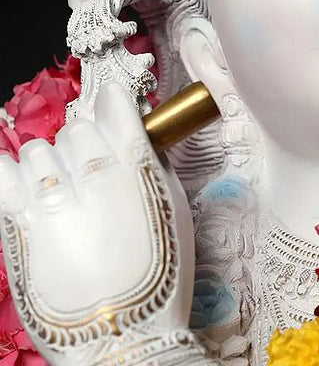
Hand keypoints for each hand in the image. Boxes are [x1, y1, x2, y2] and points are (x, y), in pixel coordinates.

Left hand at [0, 82, 201, 365]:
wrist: (121, 339)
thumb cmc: (159, 280)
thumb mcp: (175, 212)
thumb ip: (153, 167)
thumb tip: (136, 136)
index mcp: (135, 166)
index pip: (114, 106)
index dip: (113, 105)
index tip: (112, 109)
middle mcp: (92, 174)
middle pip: (75, 130)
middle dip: (82, 144)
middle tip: (87, 171)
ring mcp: (52, 199)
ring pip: (36, 150)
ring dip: (48, 164)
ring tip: (58, 192)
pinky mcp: (18, 226)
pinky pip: (1, 174)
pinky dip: (8, 171)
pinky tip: (20, 180)